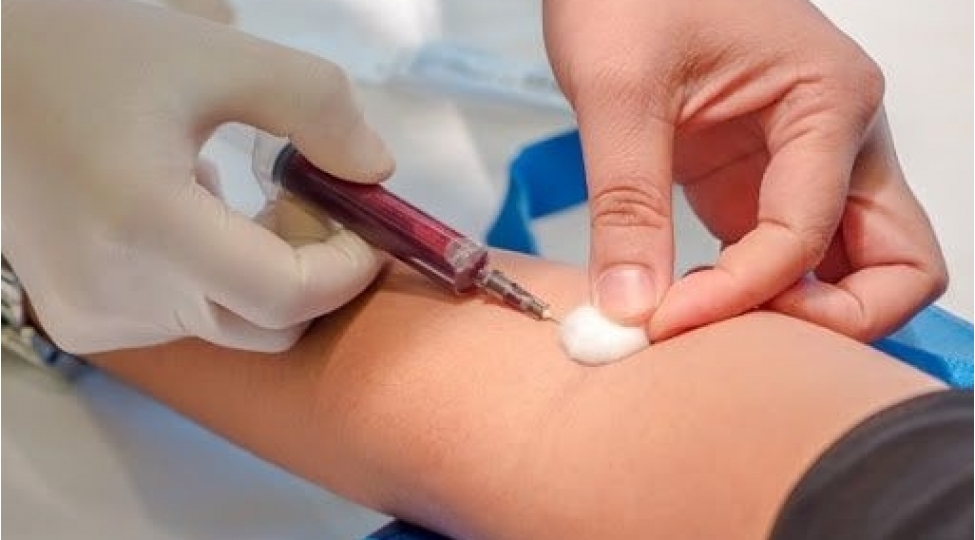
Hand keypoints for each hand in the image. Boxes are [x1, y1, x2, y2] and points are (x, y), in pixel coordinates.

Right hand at [2, 0, 393, 352]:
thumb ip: (314, 105)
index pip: (284, 296)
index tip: (365, 223)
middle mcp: (116, 292)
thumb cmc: (90, 55)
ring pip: (232, 328)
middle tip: (301, 198)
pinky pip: (187, 324)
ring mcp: (94, 318)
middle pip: (268, 324)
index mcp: (146, 223)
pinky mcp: (82, 323)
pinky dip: (217, 284)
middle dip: (312, 270)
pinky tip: (191, 219)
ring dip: (265, 274)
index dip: (346, 269)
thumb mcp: (213, 55)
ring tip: (236, 197)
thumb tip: (375, 172)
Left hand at [543, 0, 945, 340]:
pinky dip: (755, 294)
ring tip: (711, 331)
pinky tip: (693, 304)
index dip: (741, 295)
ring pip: (850, 268)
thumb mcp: (618, 88)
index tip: (661, 321)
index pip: (809, 234)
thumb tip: (630, 308)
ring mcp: (803, 165)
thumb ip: (626, 201)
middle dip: (832, 323)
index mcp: (830, 101)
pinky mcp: (758, 182)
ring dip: (797, 314)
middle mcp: (838, 138)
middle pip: (894, 264)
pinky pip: (787, 258)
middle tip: (740, 346)